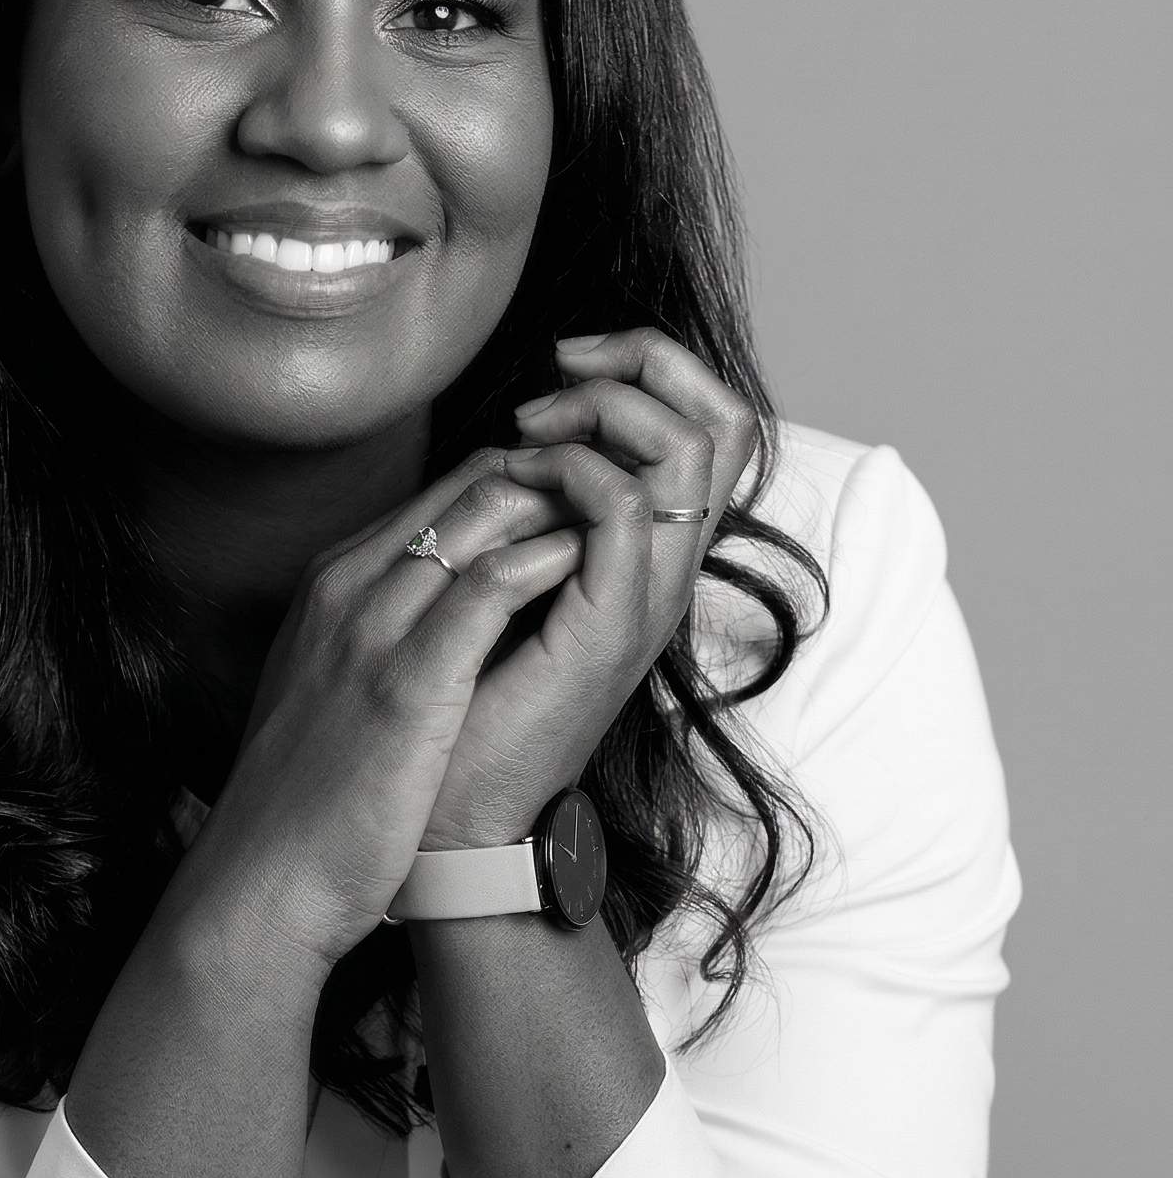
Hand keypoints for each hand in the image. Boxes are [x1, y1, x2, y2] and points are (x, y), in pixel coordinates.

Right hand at [179, 452, 582, 972]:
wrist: (263, 876)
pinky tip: (590, 569)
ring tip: (614, 528)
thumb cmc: (308, 796)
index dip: (518, 487)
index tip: (575, 512)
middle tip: (613, 507)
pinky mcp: (405, 681)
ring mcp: (371, 627)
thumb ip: (375, 635)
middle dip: (550, 480)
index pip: (440, 496)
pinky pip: (489, 587)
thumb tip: (440, 617)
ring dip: (558, 507)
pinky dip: (546, 562)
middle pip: (464, 486)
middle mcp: (347, 587)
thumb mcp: (332, 685)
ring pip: (478, 514)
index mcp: (332, 585)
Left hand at [419, 328, 758, 848]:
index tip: (562, 367)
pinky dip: (574, 468)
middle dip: (644, 361)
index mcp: (648, 557)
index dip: (652, 368)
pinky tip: (520, 476)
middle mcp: (666, 571)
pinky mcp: (611, 628)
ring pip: (687, 448)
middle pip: (724, 420)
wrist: (453, 816)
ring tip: (531, 427)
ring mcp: (648, 599)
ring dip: (605, 408)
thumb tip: (512, 441)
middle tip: (559, 370)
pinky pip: (622, 508)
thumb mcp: (502, 590)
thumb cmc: (463, 708)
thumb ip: (524, 519)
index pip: (710, 427)